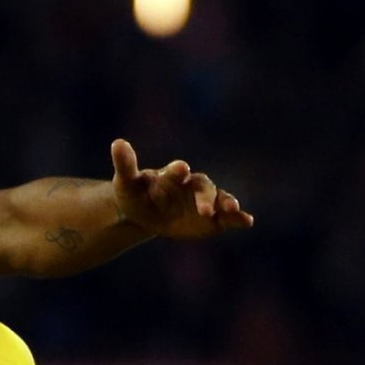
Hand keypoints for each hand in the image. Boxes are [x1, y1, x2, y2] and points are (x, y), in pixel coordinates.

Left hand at [110, 138, 253, 238]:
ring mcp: (205, 201)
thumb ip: (125, 165)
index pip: (177, 172)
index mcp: (172, 176)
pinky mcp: (213, 219)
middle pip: (203, 188)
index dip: (178, 171)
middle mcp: (192, 186)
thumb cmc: (136, 194)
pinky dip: (238, 218)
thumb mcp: (126, 183)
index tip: (180, 168)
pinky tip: (247, 222)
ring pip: (220, 200)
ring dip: (227, 204)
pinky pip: (229, 218)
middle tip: (204, 209)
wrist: (146, 213)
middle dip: (205, 197)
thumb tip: (117, 143)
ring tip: (233, 210)